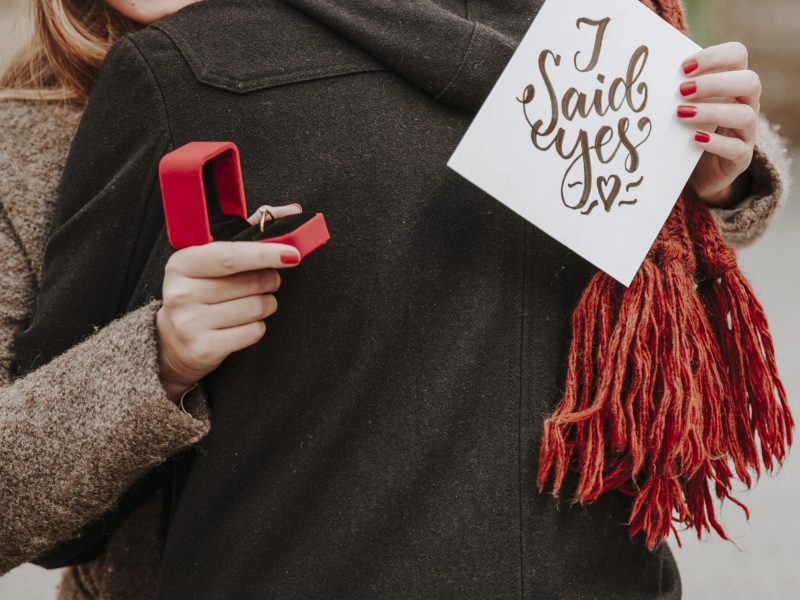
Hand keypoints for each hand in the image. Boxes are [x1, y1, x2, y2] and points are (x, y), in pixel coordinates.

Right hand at [156, 204, 302, 402]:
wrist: (173, 341)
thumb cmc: (203, 290)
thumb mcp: (214, 259)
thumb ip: (251, 231)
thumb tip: (292, 210)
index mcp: (182, 263)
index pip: (230, 257)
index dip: (265, 254)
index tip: (293, 255)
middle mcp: (181, 293)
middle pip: (250, 283)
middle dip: (271, 280)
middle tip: (269, 281)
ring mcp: (190, 323)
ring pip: (256, 308)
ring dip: (266, 304)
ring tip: (254, 303)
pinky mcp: (203, 348)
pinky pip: (253, 332)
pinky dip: (257, 326)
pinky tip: (243, 324)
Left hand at [678, 42, 759, 205]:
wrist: (693, 173)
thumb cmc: (684, 131)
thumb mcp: (681, 105)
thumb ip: (674, 87)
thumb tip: (647, 69)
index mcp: (732, 83)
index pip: (738, 55)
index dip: (714, 56)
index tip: (683, 68)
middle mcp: (746, 104)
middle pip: (750, 81)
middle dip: (714, 83)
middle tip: (682, 90)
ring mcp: (746, 132)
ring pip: (745, 115)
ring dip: (711, 112)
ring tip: (682, 114)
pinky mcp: (741, 158)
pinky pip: (737, 149)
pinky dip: (715, 142)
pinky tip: (694, 139)